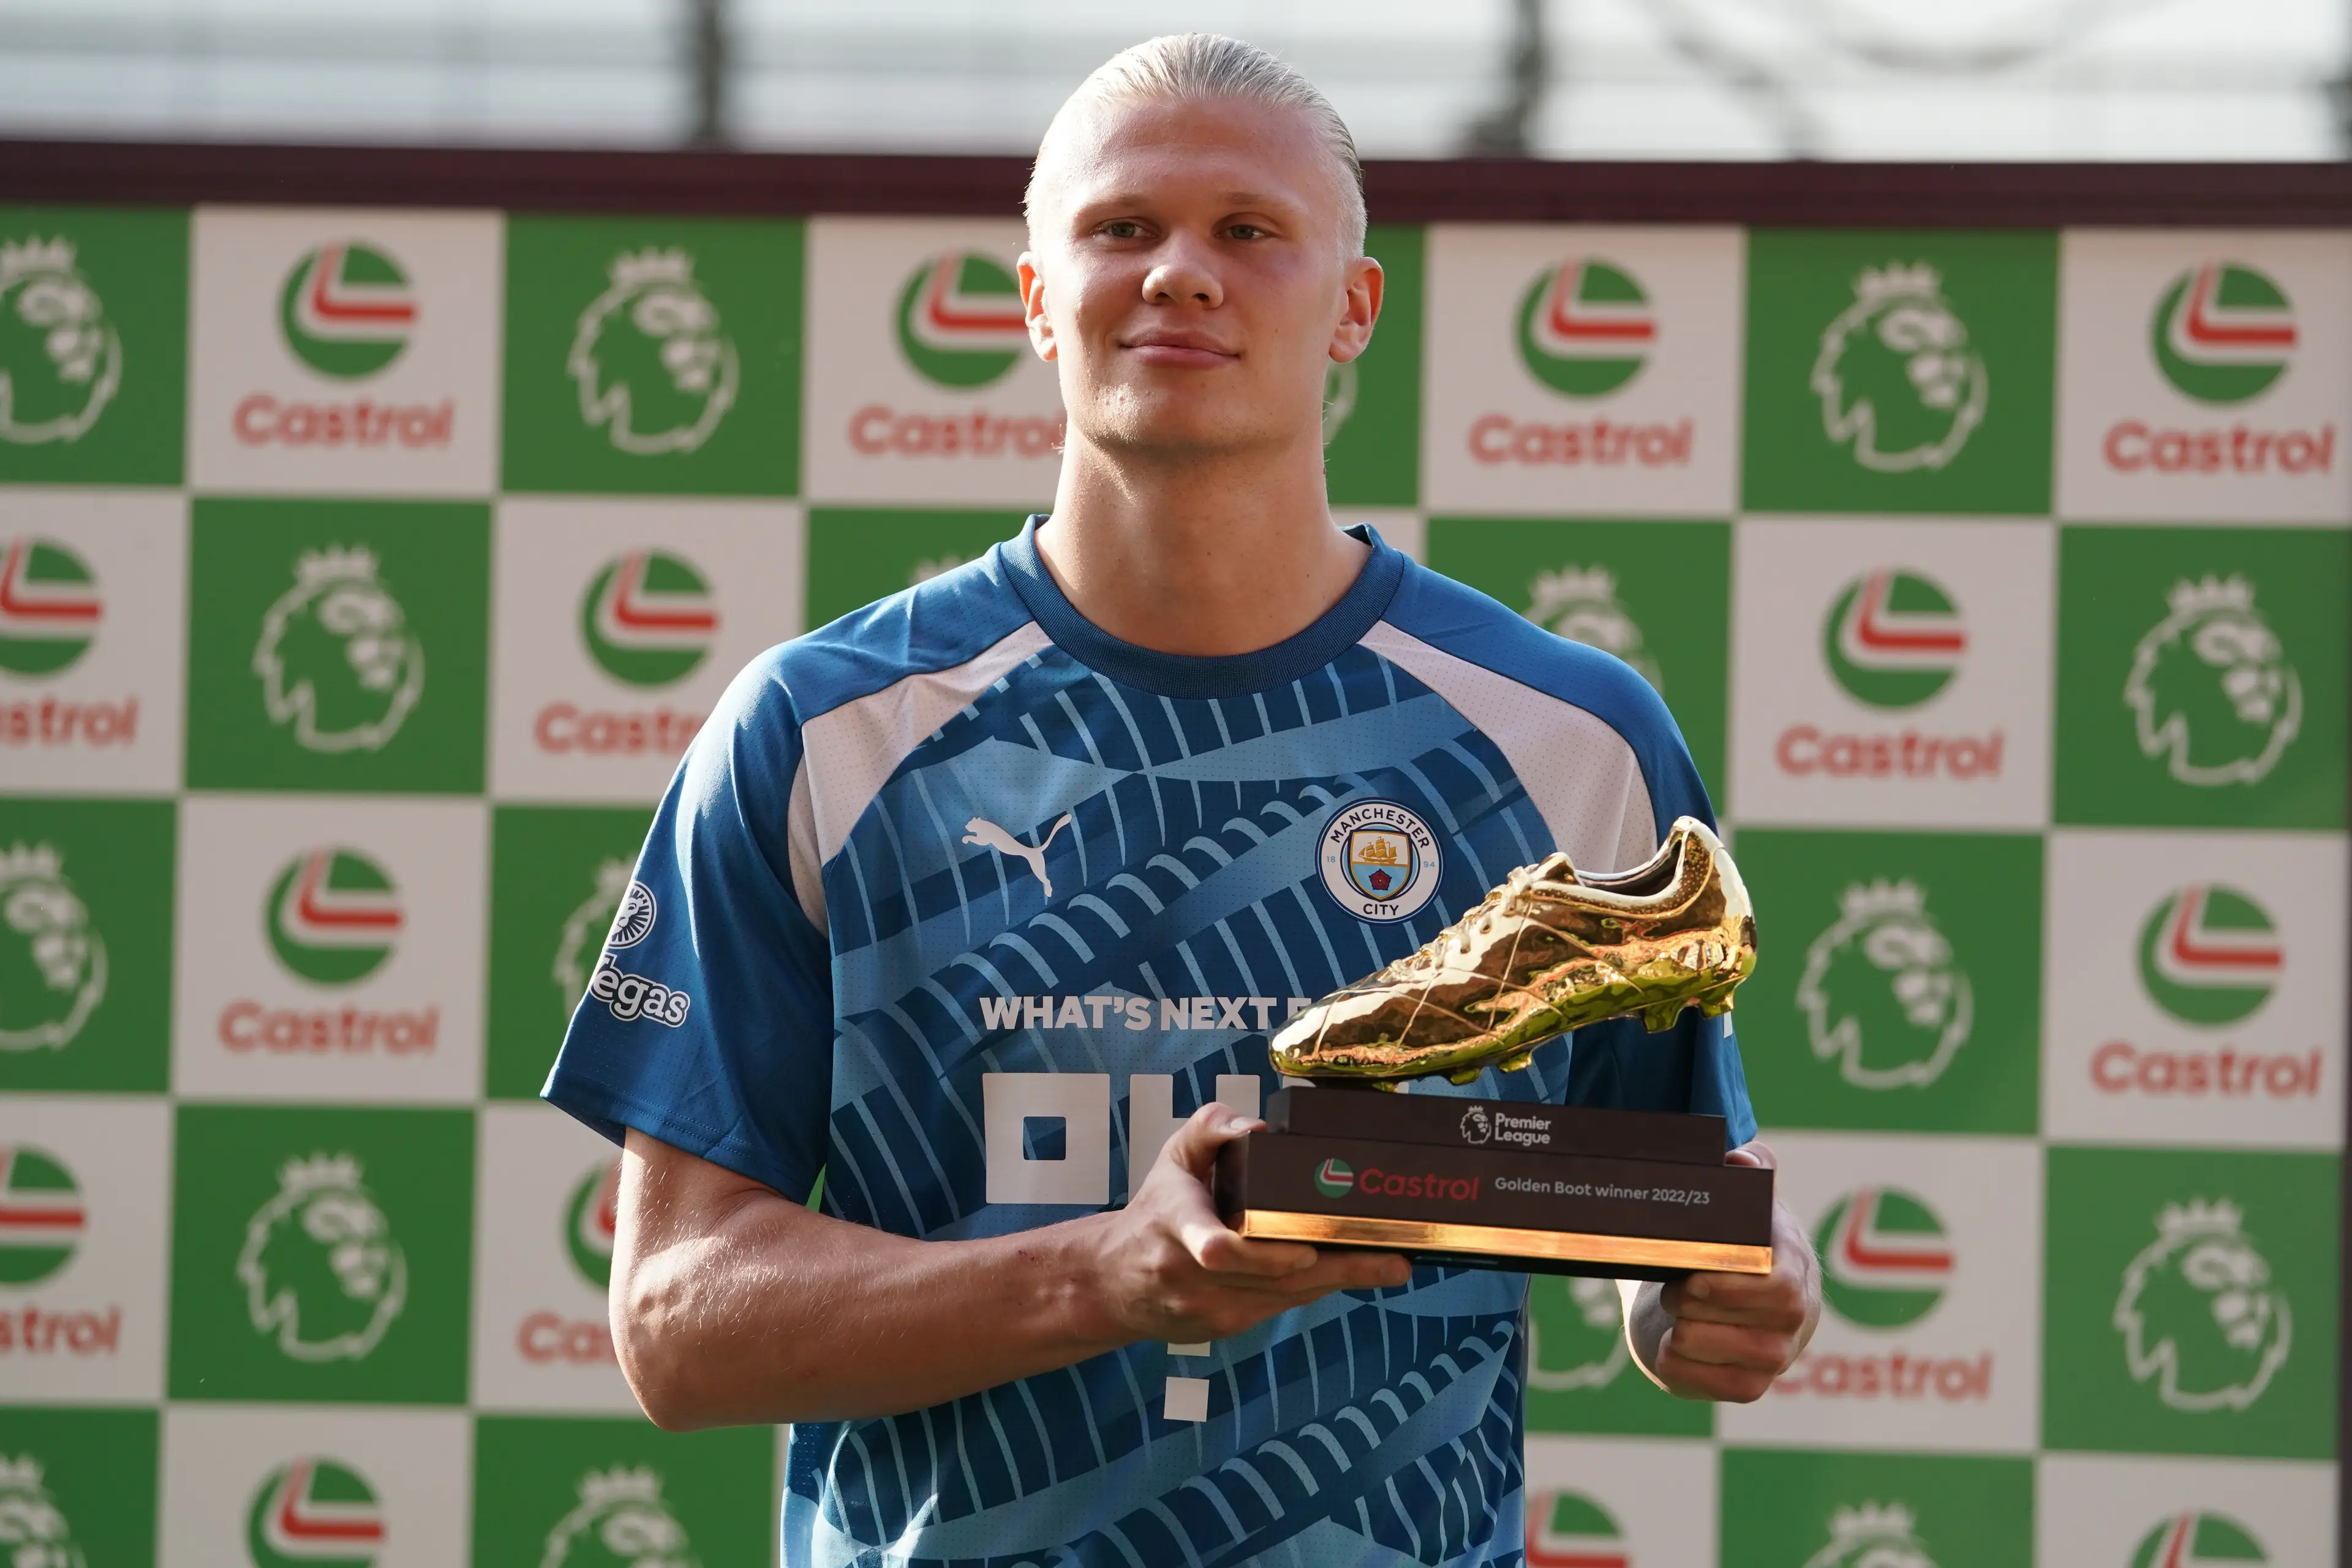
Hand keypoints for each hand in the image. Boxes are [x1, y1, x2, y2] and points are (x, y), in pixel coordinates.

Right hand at [1082, 1103, 1409, 1345]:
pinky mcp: (1223, 1327)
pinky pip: (1280, 1307)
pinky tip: (1349, 1273)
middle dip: (1337, 1269)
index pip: (1214, 1248)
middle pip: (1274, 1278)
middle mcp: (1192, 1273)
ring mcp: (1208, 1307)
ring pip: (1285, 1297)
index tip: (1307, 1250)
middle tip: (1391, 1258)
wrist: (1112, 1281)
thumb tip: (1259, 1129)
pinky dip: (1314, 1289)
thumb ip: (1210, 1129)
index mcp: (1177, 1223)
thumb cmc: (1154, 1210)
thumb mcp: (1172, 1157)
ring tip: (1391, 1264)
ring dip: (1339, 1281)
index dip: (1264, 1254)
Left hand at [1645, 1141, 1818, 1401]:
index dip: (1735, 1288)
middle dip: (1705, 1312)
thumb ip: (1745, 1170)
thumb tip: (1739, 1159)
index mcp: (1795, 1267)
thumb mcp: (1733, 1201)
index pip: (1782, 1289)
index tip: (1692, 1279)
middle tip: (1672, 1291)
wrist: (1699, 1285)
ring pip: (1747, 1365)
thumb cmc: (1719, 1237)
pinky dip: (1688, 1371)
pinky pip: (1727, 1390)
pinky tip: (1669, 1348)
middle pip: (1764, 1331)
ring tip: (1672, 1315)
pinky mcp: (1750, 1384)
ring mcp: (1777, 1355)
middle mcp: (1796, 1318)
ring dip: (1695, 1339)